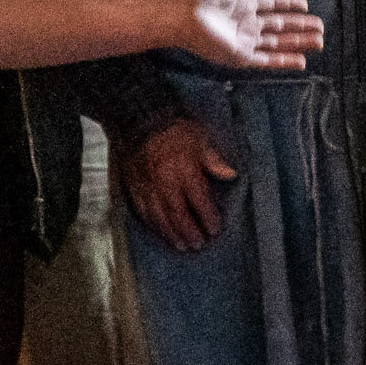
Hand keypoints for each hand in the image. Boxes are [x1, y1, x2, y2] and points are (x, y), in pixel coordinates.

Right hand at [122, 118, 234, 251]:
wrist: (138, 119)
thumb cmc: (172, 128)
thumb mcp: (199, 137)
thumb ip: (213, 159)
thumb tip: (231, 174)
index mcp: (184, 170)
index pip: (199, 201)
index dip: (208, 217)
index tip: (214, 229)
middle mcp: (165, 183)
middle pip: (178, 214)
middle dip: (189, 232)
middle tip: (198, 244)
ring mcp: (147, 187)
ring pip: (160, 217)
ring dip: (171, 234)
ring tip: (181, 245)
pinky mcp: (134, 187)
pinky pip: (143, 211)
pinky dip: (153, 224)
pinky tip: (159, 231)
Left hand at [152, 0, 324, 70]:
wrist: (173, 9)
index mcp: (240, 1)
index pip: (271, 3)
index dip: (288, 3)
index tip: (304, 3)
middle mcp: (243, 21)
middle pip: (279, 25)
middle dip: (300, 27)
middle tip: (320, 27)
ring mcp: (242, 39)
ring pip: (277, 43)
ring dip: (298, 43)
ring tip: (319, 42)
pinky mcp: (238, 55)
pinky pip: (267, 60)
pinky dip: (284, 61)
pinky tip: (301, 62)